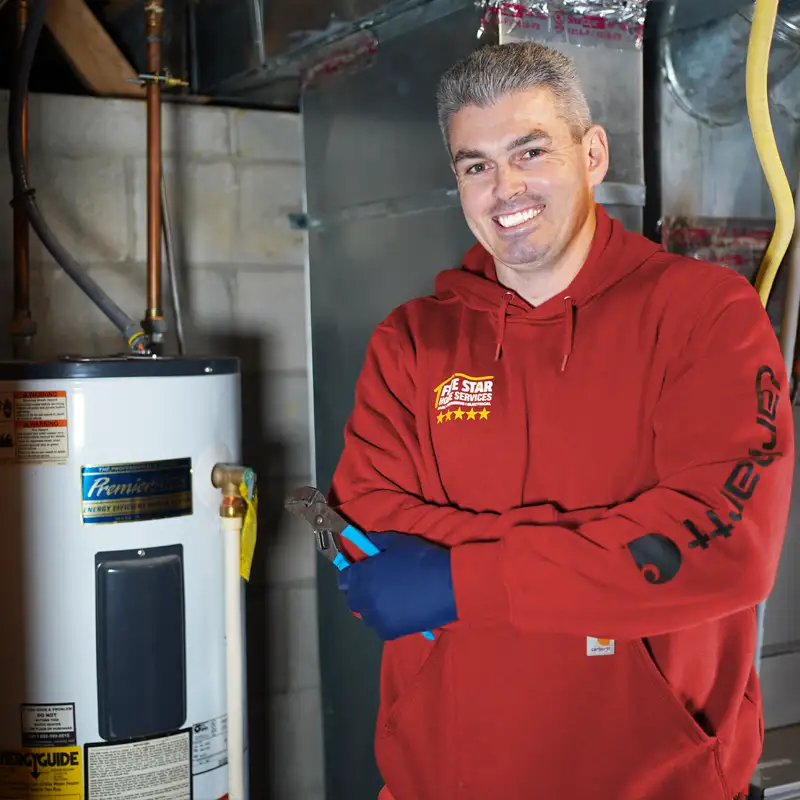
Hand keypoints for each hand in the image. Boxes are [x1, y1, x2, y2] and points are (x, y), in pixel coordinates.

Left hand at [337, 531, 456, 639]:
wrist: (447, 585)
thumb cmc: (420, 559)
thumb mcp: (398, 542)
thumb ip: (378, 541)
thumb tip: (368, 541)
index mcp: (362, 576)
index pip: (343, 579)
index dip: (351, 574)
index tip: (362, 571)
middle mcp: (364, 599)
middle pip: (352, 599)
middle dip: (360, 592)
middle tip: (377, 585)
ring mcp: (376, 618)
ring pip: (367, 614)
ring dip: (373, 607)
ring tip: (391, 599)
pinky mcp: (391, 632)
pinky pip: (381, 626)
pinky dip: (387, 619)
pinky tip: (401, 611)